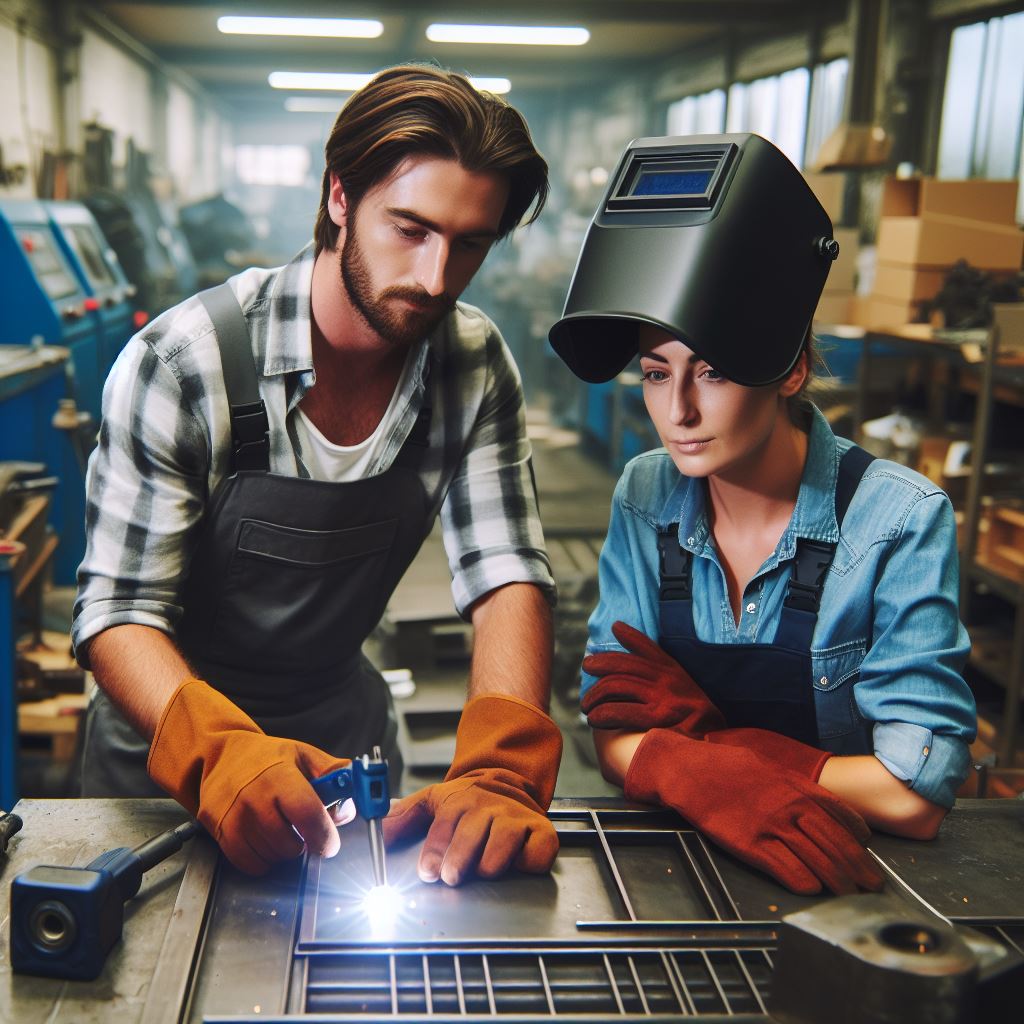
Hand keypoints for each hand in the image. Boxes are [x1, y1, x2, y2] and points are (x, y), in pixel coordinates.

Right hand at [147, 678, 348, 874]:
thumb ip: (334, 776)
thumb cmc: (268, 758)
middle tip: (304, 831)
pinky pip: (250, 863)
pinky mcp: (218, 832)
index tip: (330, 843)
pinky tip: (265, 839)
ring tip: (282, 829)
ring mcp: (233, 817)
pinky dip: (263, 859)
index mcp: (280, 775)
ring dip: (284, 851)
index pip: (307, 813)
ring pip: (271, 856)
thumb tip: (349, 806)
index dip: (324, 835)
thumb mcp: (304, 755)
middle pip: (289, 843)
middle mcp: (253, 797)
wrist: (222, 756)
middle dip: (304, 844)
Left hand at [383, 694, 562, 885]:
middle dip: (459, 858)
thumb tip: (378, 833)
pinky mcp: (543, 834)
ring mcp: (518, 820)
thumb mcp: (434, 801)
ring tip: (482, 870)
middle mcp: (490, 808)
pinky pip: (537, 853)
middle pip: (473, 833)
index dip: (436, 850)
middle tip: (450, 876)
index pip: (446, 824)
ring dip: (491, 863)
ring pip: (505, 843)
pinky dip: (529, 862)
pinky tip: (516, 864)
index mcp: (462, 801)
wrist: (509, 783)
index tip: (428, 871)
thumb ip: (404, 817)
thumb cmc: (469, 801)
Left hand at [581, 621, 724, 734]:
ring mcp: (662, 697)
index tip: (615, 627)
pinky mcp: (657, 718)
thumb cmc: (699, 724)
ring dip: (595, 695)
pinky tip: (595, 719)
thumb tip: (638, 669)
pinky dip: (602, 714)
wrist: (719, 747)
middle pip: (624, 664)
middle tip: (586, 668)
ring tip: (587, 705)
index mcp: (674, 673)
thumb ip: (667, 678)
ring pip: (616, 686)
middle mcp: (667, 680)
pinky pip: (620, 711)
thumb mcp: (687, 692)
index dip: (631, 635)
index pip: (650, 647)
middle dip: (600, 663)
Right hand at [625, 729, 883, 895]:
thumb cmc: (726, 765)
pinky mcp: (750, 844)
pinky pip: (788, 870)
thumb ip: (795, 786)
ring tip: (849, 894)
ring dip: (839, 881)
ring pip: (819, 861)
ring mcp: (771, 826)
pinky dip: (805, 883)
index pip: (844, 817)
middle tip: (872, 884)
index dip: (860, 840)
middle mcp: (791, 807)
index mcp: (798, 786)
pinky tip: (812, 889)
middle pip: (838, 844)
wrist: (688, 768)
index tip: (866, 852)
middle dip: (860, 868)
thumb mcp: (768, 765)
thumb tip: (816, 803)